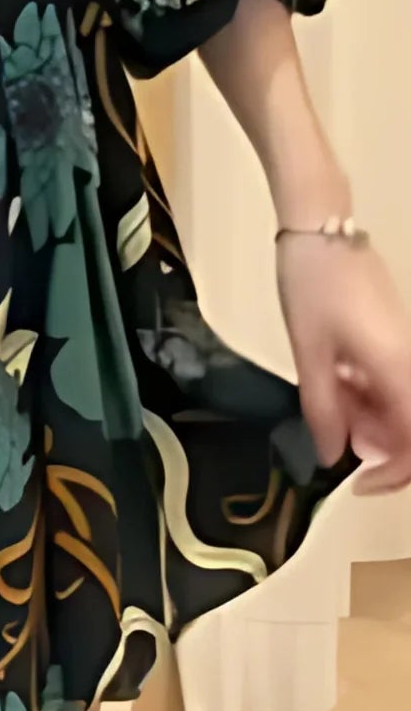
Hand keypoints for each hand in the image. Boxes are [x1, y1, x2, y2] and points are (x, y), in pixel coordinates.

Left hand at [276, 235, 410, 495]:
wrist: (321, 226)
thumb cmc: (313, 288)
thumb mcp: (310, 353)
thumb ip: (324, 409)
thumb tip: (332, 456)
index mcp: (399, 370)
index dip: (394, 476)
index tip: (357, 484)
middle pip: (410, 426)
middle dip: (374, 441)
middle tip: (329, 426)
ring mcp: (405, 347)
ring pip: (398, 403)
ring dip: (365, 415)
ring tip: (325, 393)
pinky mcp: (394, 335)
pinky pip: (390, 379)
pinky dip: (364, 390)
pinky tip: (332, 375)